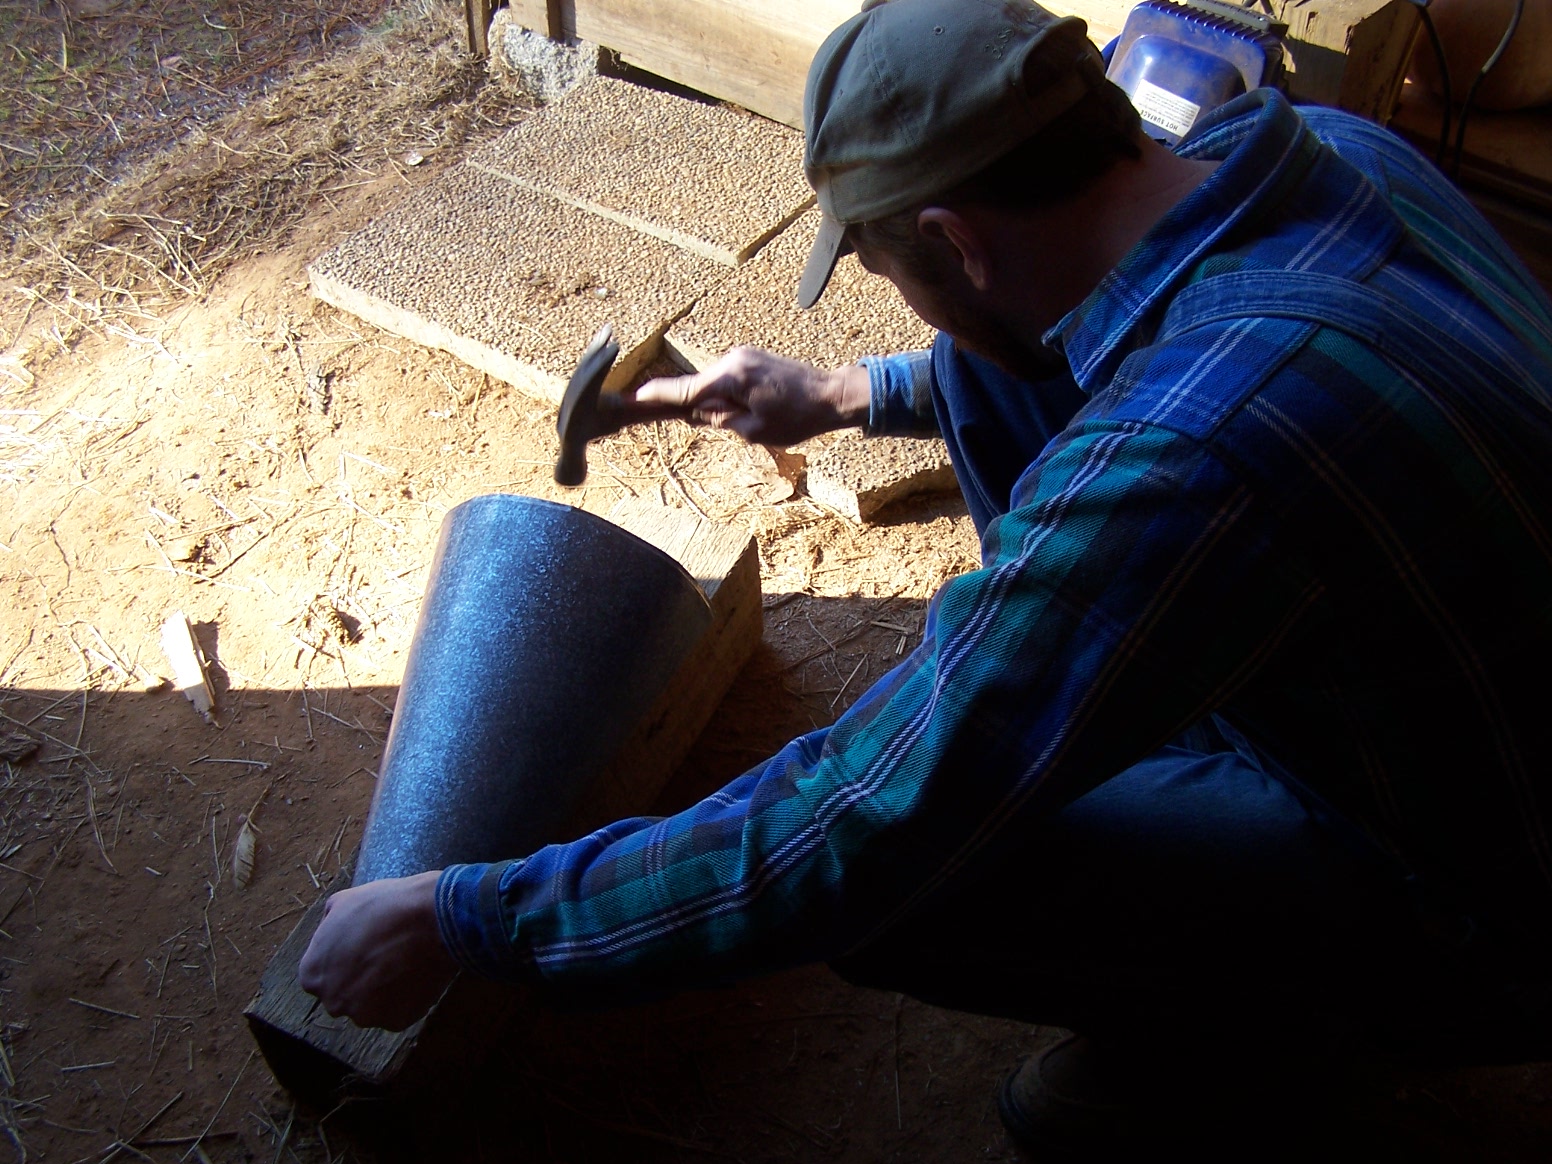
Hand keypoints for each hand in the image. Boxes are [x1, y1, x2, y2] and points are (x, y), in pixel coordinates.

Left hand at [297, 870, 456, 1030]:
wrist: (431, 918)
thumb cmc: (383, 906)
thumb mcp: (342, 901)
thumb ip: (328, 924)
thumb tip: (331, 931)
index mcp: (312, 975)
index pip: (321, 975)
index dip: (343, 960)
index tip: (362, 947)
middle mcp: (333, 1002)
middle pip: (344, 995)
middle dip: (360, 980)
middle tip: (383, 956)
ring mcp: (365, 1015)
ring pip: (371, 1007)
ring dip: (383, 992)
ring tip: (403, 963)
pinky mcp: (395, 1022)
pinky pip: (398, 1013)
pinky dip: (406, 999)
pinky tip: (416, 973)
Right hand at [624, 347, 869, 445]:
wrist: (832, 395)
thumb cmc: (798, 418)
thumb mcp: (753, 430)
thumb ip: (718, 420)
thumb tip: (692, 413)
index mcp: (731, 376)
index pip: (683, 389)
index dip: (656, 397)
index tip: (631, 400)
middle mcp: (732, 359)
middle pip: (696, 386)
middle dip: (692, 407)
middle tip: (709, 425)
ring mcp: (742, 355)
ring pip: (713, 383)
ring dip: (716, 402)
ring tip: (748, 419)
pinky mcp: (751, 358)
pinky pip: (726, 378)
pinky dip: (726, 393)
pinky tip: (748, 409)